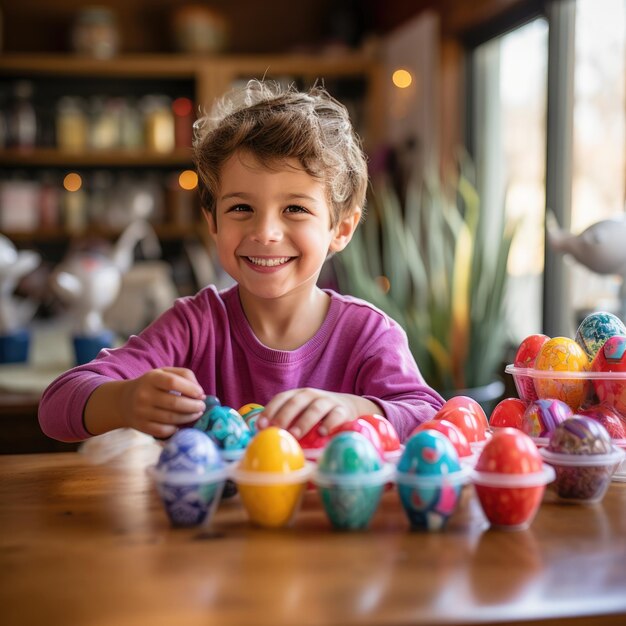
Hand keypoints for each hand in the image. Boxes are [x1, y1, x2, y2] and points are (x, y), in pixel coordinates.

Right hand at [88, 367, 206, 438]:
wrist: (124, 400)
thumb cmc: (152, 385)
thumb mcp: (165, 373)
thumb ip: (184, 376)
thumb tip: (200, 393)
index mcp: (151, 378)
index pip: (173, 382)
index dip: (191, 389)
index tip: (201, 394)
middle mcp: (144, 395)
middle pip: (174, 403)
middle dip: (193, 406)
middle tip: (202, 407)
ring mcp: (141, 412)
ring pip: (171, 418)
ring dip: (189, 417)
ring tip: (196, 414)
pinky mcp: (141, 426)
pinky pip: (163, 431)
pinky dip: (175, 428)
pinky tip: (180, 423)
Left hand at [257, 388, 378, 439]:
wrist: (350, 406)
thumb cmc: (318, 414)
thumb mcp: (302, 412)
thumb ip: (286, 421)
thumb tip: (262, 437)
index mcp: (298, 394)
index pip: (282, 398)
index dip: (270, 410)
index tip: (261, 425)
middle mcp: (312, 395)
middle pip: (296, 402)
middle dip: (284, 416)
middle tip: (276, 430)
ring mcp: (328, 401)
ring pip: (315, 408)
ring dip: (304, 421)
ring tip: (295, 434)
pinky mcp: (343, 411)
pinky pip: (336, 415)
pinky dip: (329, 423)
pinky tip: (322, 433)